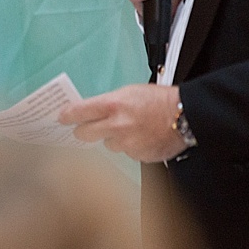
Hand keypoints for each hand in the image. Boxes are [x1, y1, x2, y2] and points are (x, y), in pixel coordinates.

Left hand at [58, 84, 187, 162]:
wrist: (188, 116)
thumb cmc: (159, 100)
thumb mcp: (129, 92)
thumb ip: (106, 104)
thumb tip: (88, 112)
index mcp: (112, 105)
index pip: (78, 112)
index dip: (66, 116)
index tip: (60, 118)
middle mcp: (117, 126)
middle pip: (83, 135)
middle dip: (83, 131)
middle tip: (86, 128)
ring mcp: (127, 144)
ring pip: (107, 145)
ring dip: (112, 139)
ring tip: (129, 129)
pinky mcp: (138, 156)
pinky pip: (126, 153)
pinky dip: (130, 147)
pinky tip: (142, 138)